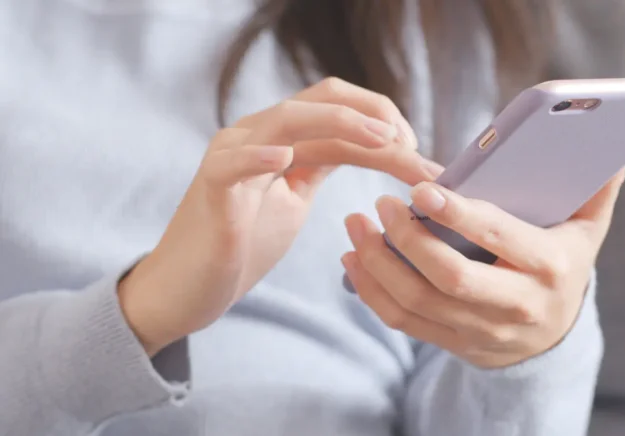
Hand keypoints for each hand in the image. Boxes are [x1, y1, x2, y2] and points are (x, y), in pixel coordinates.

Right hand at [118, 77, 443, 355]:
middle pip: (320, 100)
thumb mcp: (295, 198)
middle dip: (374, 116)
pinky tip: (284, 157)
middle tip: (411, 143)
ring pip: (286, 119)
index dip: (383, 121)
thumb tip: (377, 150)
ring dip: (339, 124)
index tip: (419, 152)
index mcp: (282, 139)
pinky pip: (231, 163)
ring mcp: (231, 157)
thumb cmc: (242, 243)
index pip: (338, 109)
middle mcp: (257, 136)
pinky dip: (257, 156)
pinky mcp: (211, 191)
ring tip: (381, 139)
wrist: (189, 288)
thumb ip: (322, 166)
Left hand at [342, 169, 624, 368]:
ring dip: (377, 263)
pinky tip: (355, 259)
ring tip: (355, 224)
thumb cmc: (563, 266)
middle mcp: (515, 305)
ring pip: (416, 301)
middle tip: (381, 202)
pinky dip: (371, 291)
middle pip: (448, 276)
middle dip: (406, 238)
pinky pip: (403, 321)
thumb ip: (595, 190)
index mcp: (549, 268)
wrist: (552, 339)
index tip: (421, 189)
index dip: (457, 214)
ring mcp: (481, 330)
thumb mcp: (587, 230)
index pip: (497, 238)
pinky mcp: (453, 343)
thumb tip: (611, 150)